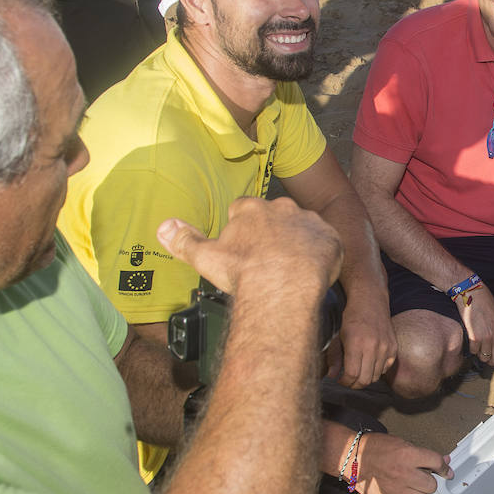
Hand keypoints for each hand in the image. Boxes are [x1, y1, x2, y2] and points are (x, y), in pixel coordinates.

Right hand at [157, 197, 340, 300]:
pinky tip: (312, 272)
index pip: (243, 209)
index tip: (244, 248)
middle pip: (275, 216)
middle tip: (268, 260)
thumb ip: (183, 240)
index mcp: (251, 209)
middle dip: (272, 233)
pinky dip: (321, 254)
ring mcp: (308, 220)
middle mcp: (281, 207)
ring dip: (298, 242)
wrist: (282, 287)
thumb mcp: (205, 257)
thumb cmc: (244, 273)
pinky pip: (326, 242)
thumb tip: (162, 227)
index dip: (243, 229)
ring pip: (302, 228)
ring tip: (291, 269)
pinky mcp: (330, 237)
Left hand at [330, 291, 397, 387]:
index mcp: (355, 344)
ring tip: (359, 371)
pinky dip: (377, 370)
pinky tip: (370, 362)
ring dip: (366, 377)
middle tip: (349, 380)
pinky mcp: (393, 347)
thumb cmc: (351, 320)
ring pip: (375, 376)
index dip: (345, 382)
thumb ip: (334, 358)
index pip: (352, 375)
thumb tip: (331, 376)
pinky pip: (385, 369)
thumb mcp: (338, 337)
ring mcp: (385, 347)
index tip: (341, 380)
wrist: (371, 302)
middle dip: (355, 384)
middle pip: (365, 380)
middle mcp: (372, 346)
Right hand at [349, 433, 452, 493]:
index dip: (444, 467)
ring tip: (414, 485)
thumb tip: (442, 461)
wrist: (353, 458)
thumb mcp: (402, 443)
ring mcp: (396, 489)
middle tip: (423, 476)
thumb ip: (423, 454)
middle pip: (432, 484)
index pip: (436, 462)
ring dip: (422, 492)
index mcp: (407, 455)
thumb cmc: (374, 449)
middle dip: (430, 480)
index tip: (446, 471)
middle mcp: (403, 473)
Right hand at [460, 285, 493, 368]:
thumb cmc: (486, 306)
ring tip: (480, 346)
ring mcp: (486, 338)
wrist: (474, 296)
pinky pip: (473, 351)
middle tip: (489, 357)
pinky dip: (472, 348)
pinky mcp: (475, 337)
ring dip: (481, 354)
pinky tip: (473, 340)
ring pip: (484, 358)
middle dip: (492, 362)